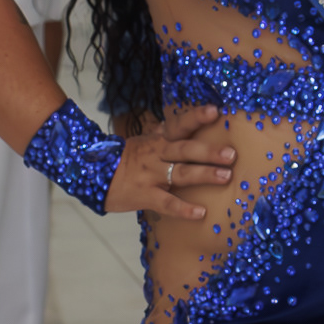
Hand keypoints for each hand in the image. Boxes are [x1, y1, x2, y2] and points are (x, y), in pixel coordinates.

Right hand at [103, 104, 235, 218]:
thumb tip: (188, 122)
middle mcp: (156, 154)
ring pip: (180, 173)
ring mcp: (151, 175)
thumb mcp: (144, 141)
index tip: (215, 110)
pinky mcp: (145, 196)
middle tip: (231, 154)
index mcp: (157, 139)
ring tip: (225, 176)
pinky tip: (200, 213)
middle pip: (184, 149)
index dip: (196, 117)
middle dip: (208, 151)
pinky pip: (166, 203)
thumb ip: (166, 134)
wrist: (92, 174)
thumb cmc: (123, 159)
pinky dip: (184, 209)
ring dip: (203, 174)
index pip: (178, 124)